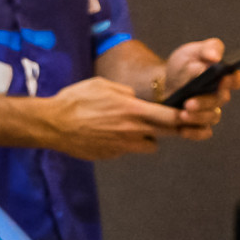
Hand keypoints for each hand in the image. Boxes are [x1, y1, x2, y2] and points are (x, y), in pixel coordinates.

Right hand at [40, 76, 180, 159]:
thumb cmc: (75, 100)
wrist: (52, 124)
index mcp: (133, 110)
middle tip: (165, 122)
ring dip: (147, 138)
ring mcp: (123, 146)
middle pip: (168, 134)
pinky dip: (123, 143)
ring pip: (150, 145)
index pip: (172, 117)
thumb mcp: (101, 85)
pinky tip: (106, 134)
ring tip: (131, 129)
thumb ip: (124, 91)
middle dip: (172, 128)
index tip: (186, 114)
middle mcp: (133, 130)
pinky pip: (126, 150)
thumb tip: (134, 97)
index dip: (184, 116)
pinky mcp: (111, 155)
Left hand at [164, 38, 239, 140]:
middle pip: (219, 100)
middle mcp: (220, 95)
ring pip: (211, 117)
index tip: (224, 77)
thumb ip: (208, 49)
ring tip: (182, 113)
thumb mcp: (192, 51)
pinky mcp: (199, 124)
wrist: (162, 82)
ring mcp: (210, 111)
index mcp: (224, 77)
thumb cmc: (183, 65)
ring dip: (197, 116)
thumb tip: (214, 57)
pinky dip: (194, 132)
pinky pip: (202, 132)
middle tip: (189, 102)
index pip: (237, 79)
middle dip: (205, 101)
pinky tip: (182, 130)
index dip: (233, 80)